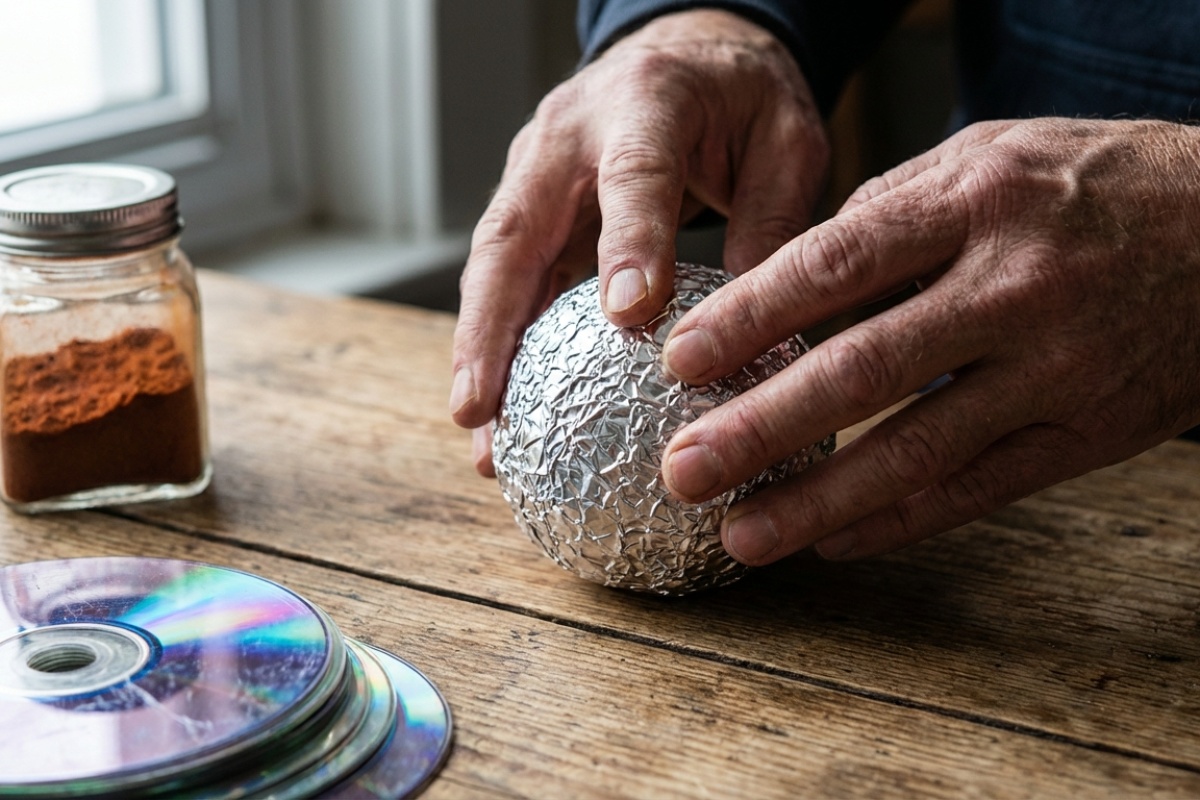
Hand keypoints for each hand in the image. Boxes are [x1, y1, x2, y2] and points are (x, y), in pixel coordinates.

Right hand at [450, 9, 828, 474]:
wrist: (691, 51)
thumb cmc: (743, 99)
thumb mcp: (787, 144)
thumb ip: (772, 225)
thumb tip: (754, 332)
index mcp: (647, 100)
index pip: (632, 174)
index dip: (627, 243)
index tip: (629, 317)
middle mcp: (569, 135)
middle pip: (515, 231)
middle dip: (493, 325)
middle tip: (483, 406)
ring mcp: (538, 172)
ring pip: (495, 264)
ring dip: (481, 348)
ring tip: (480, 431)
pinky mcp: (533, 208)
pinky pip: (511, 280)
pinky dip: (502, 343)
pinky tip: (503, 410)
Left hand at [659, 118, 1199, 562]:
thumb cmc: (1092, 185)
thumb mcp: (990, 158)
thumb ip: (889, 213)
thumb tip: (787, 281)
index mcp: (976, 202)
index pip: (838, 262)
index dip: (751, 316)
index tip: (679, 361)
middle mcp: (1014, 287)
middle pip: (864, 369)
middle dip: (761, 427)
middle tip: (683, 470)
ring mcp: (1056, 369)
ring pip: (918, 450)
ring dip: (818, 502)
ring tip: (740, 535)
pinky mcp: (1087, 435)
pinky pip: (978, 491)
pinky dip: (899, 523)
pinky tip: (833, 543)